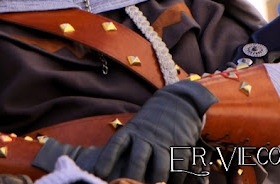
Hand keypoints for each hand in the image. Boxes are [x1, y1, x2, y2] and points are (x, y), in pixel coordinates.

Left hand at [93, 80, 217, 182]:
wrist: (177, 103)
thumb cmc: (150, 122)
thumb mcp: (135, 128)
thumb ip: (125, 146)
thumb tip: (107, 167)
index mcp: (131, 131)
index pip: (116, 144)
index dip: (106, 159)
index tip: (98, 174)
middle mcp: (146, 136)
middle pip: (138, 158)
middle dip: (133, 175)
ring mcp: (164, 141)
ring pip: (160, 165)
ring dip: (156, 180)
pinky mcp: (181, 145)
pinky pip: (178, 166)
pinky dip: (176, 179)